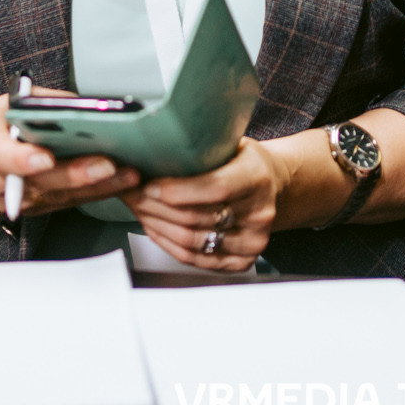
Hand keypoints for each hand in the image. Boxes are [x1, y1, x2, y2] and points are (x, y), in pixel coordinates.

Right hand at [0, 94, 139, 216]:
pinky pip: (66, 202)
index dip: (23, 161)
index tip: (44, 160)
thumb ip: (39, 102)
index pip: (2, 156)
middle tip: (106, 165)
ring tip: (127, 175)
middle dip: (75, 174)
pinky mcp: (34, 209)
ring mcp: (15, 201)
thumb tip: (81, 104)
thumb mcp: (3, 103)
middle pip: (40, 181)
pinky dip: (95, 193)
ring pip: (59, 196)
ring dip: (96, 187)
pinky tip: (121, 184)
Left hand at [121, 138, 289, 272]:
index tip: (149, 184)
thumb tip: (151, 147)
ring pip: (191, 240)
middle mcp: (259, 213)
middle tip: (131, 194)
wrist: (273, 186)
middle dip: (155, 206)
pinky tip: (154, 227)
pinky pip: (195, 258)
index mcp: (257, 177)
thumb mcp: (232, 142)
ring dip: (156, 225)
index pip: (215, 188)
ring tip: (138, 209)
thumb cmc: (243, 161)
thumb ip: (202, 148)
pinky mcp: (242, 261)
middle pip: (196, 217)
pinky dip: (168, 243)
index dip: (177, 190)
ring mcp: (252, 241)